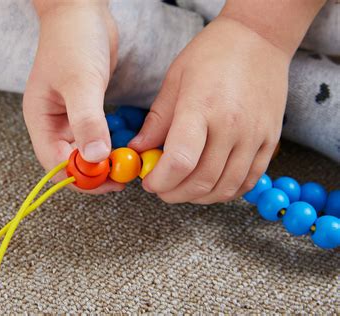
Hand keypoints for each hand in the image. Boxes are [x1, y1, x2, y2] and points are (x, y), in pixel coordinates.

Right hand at [23, 1, 123, 192]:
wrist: (81, 12)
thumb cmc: (73, 40)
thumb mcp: (80, 81)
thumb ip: (86, 120)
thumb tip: (94, 158)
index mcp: (40, 120)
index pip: (55, 163)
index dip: (80, 176)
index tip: (108, 178)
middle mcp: (52, 124)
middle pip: (70, 163)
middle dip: (95, 173)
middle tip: (123, 175)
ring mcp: (69, 119)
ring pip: (85, 154)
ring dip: (105, 162)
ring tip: (128, 162)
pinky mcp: (86, 112)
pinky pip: (97, 139)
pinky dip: (111, 146)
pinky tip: (127, 146)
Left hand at [130, 16, 290, 203]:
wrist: (258, 39)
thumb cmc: (211, 55)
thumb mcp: (174, 81)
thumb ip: (157, 121)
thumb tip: (138, 151)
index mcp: (201, 108)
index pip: (179, 161)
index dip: (160, 181)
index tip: (149, 183)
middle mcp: (231, 126)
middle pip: (202, 181)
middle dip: (174, 194)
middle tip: (161, 189)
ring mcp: (255, 135)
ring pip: (226, 187)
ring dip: (199, 197)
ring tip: (183, 189)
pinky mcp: (271, 140)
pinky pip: (249, 180)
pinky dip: (227, 191)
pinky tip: (211, 186)